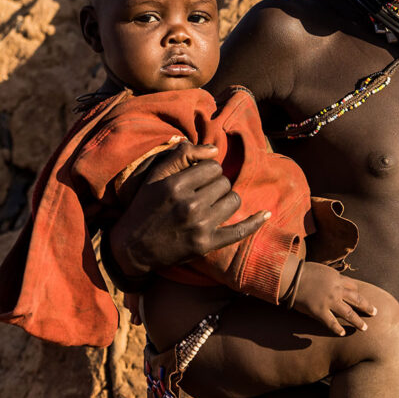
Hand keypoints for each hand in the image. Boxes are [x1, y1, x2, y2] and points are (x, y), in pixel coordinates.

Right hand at [107, 143, 267, 277]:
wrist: (132, 248)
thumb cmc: (144, 207)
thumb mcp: (155, 176)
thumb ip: (182, 155)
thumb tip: (214, 150)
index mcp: (175, 185)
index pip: (212, 167)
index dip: (207, 171)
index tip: (198, 180)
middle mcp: (189, 205)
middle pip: (224, 183)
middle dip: (216, 185)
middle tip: (203, 194)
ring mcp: (200, 226)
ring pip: (233, 201)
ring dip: (227, 200)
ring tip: (214, 205)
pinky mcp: (207, 245)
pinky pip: (240, 231)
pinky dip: (255, 222)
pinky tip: (265, 214)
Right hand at [290, 263, 377, 335]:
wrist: (291, 276)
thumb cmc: (301, 271)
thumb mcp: (320, 270)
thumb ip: (328, 277)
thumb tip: (329, 281)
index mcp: (337, 278)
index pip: (353, 286)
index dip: (357, 293)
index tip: (360, 298)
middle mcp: (336, 290)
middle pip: (357, 299)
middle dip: (367, 306)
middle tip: (375, 312)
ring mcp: (329, 301)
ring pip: (349, 313)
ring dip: (358, 321)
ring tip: (364, 328)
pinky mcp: (319, 311)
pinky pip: (331, 322)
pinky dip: (338, 329)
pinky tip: (343, 333)